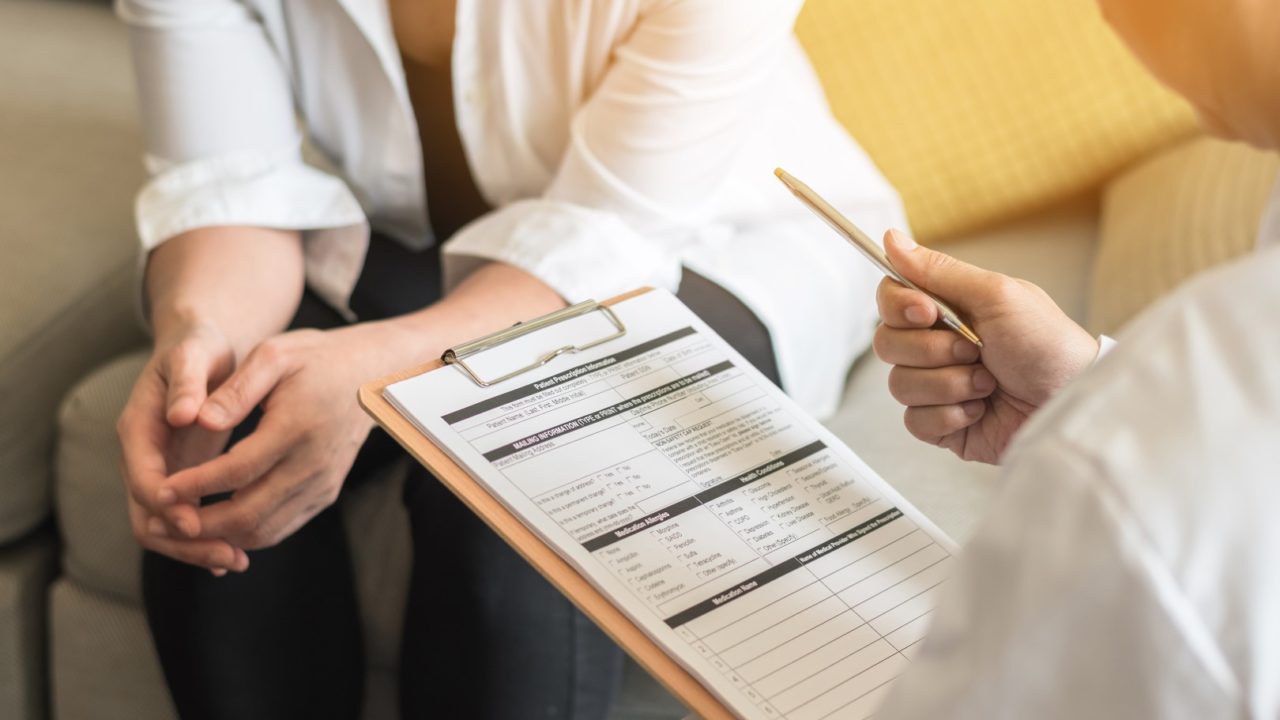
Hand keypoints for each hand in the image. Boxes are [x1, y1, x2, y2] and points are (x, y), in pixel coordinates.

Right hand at [117, 322, 249, 573]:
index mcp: (138, 428)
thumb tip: (182, 415)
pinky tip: (236, 553)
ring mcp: (159, 472)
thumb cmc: (198, 348)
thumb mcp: (193, 355)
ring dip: (196, 548)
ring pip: (164, 526)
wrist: (201, 349)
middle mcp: (142, 457)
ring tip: (236, 561)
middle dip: (183, 542)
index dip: (166, 504)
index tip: (195, 522)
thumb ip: (186, 382)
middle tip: (225, 557)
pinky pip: (184, 519)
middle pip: (148, 516)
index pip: (142, 479)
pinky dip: (206, 538)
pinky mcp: (180, 479)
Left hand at [154, 323, 398, 549]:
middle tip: (159, 522)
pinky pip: (280, 527)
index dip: (195, 485)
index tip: (160, 490)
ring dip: (219, 537)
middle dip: (199, 525)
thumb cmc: (316, 359)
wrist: (372, 377)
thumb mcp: (273, 354)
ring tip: (180, 528)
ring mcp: (323, 484)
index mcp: (297, 427)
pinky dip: (244, 534)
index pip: (237, 470)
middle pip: (249, 513)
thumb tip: (196, 420)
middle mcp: (314, 464)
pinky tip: (215, 524)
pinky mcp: (326, 494)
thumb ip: (235, 390)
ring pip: (264, 530)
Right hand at [873, 230, 1098, 462]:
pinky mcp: (942, 424)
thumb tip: (892, 239)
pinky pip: (915, 421)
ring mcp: (938, 386)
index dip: (899, 306)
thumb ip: (939, 270)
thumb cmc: (1048, 346)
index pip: (891, 298)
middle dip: (933, 350)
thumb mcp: (996, 295)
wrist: (1071, 403)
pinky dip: (950, 416)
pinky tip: (980, 409)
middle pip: (887, 343)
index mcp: (949, 309)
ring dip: (949, 385)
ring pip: (900, 385)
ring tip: (988, 383)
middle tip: (975, 350)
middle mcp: (938, 346)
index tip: (927, 312)